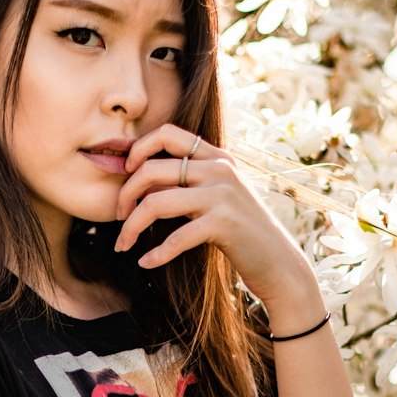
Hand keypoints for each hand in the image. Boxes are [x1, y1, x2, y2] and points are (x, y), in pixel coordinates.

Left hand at [112, 121, 313, 305]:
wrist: (278, 263)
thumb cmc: (241, 233)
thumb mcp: (218, 197)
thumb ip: (189, 182)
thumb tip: (141, 179)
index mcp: (217, 157)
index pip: (167, 133)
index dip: (138, 149)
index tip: (125, 174)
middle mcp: (220, 169)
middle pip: (151, 169)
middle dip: (125, 195)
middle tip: (117, 217)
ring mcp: (222, 195)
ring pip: (155, 203)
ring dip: (130, 227)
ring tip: (122, 244)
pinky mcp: (223, 223)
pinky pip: (175, 237)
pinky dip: (156, 253)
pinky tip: (146, 262)